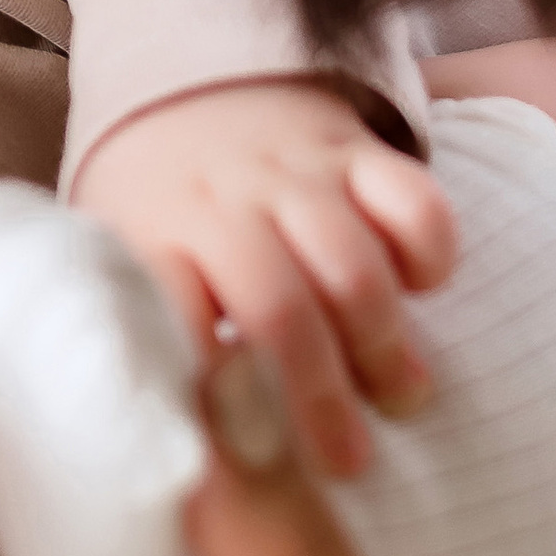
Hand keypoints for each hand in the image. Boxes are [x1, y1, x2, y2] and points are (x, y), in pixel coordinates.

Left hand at [77, 80, 456, 478]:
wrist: (187, 93)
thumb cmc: (159, 210)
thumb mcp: (125, 262)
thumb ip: (144, 335)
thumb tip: (170, 453)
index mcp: (155, 237)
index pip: (180, 321)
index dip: (218, 395)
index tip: (250, 460)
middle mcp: (223, 202)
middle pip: (279, 309)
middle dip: (321, 398)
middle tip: (349, 461)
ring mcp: (293, 171)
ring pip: (352, 264)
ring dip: (384, 343)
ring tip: (401, 400)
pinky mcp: (356, 149)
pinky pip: (413, 199)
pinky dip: (430, 253)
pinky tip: (422, 290)